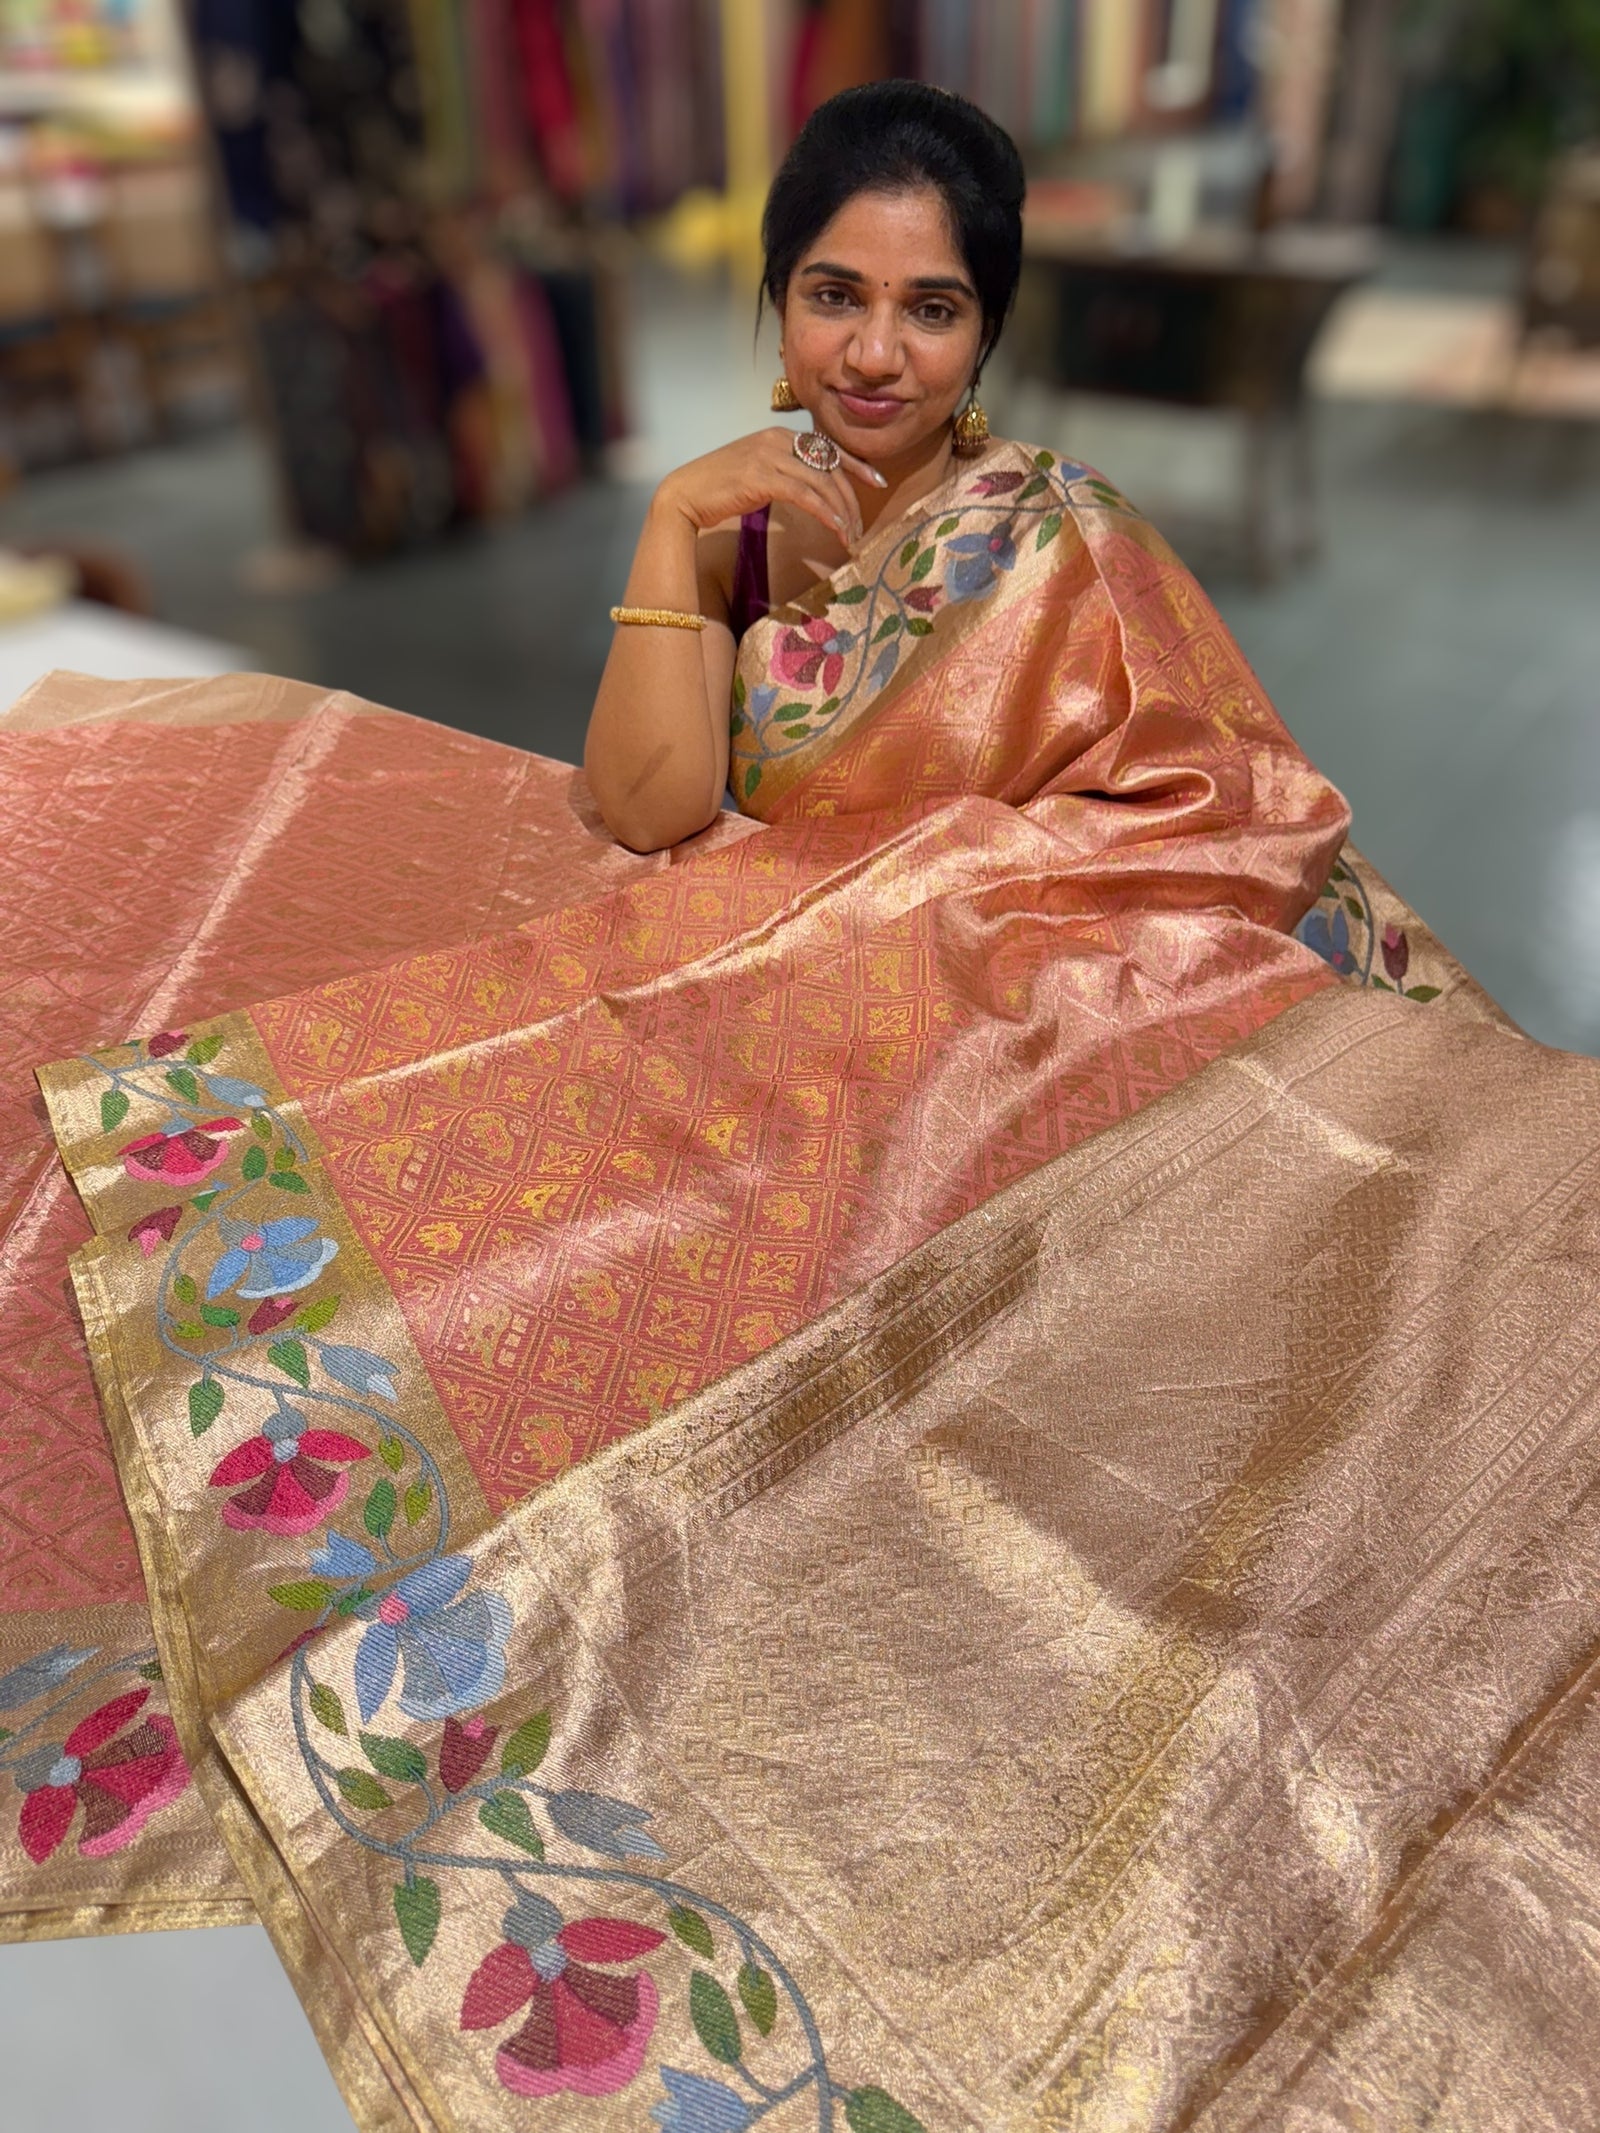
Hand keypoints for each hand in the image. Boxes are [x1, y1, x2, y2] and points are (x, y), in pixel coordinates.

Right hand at [655, 426, 884, 546]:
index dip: (856, 464)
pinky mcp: (762, 476)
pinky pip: (806, 495)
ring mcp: (769, 455)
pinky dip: (826, 513)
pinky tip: (836, 530)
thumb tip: (808, 490)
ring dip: (842, 512)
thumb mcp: (756, 474)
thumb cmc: (717, 491)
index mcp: (778, 435)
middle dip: (851, 498)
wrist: (683, 496)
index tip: (876, 482)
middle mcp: (777, 439)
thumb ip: (782, 473)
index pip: (827, 447)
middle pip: (830, 466)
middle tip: (861, 528)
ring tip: (851, 537)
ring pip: (822, 481)